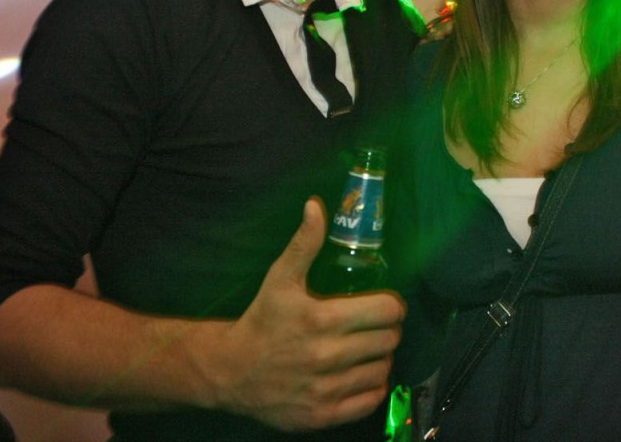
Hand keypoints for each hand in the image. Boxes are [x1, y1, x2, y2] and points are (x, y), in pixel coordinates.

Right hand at [205, 198, 404, 430]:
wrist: (230, 372)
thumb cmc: (261, 320)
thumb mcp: (280, 277)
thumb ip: (304, 242)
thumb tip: (316, 205)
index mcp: (322, 319)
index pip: (388, 311)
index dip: (391, 305)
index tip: (383, 304)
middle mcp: (327, 356)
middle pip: (390, 340)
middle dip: (387, 330)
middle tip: (373, 326)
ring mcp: (326, 389)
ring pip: (383, 369)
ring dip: (380, 358)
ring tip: (365, 349)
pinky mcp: (324, 415)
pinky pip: (371, 400)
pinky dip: (371, 386)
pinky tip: (358, 374)